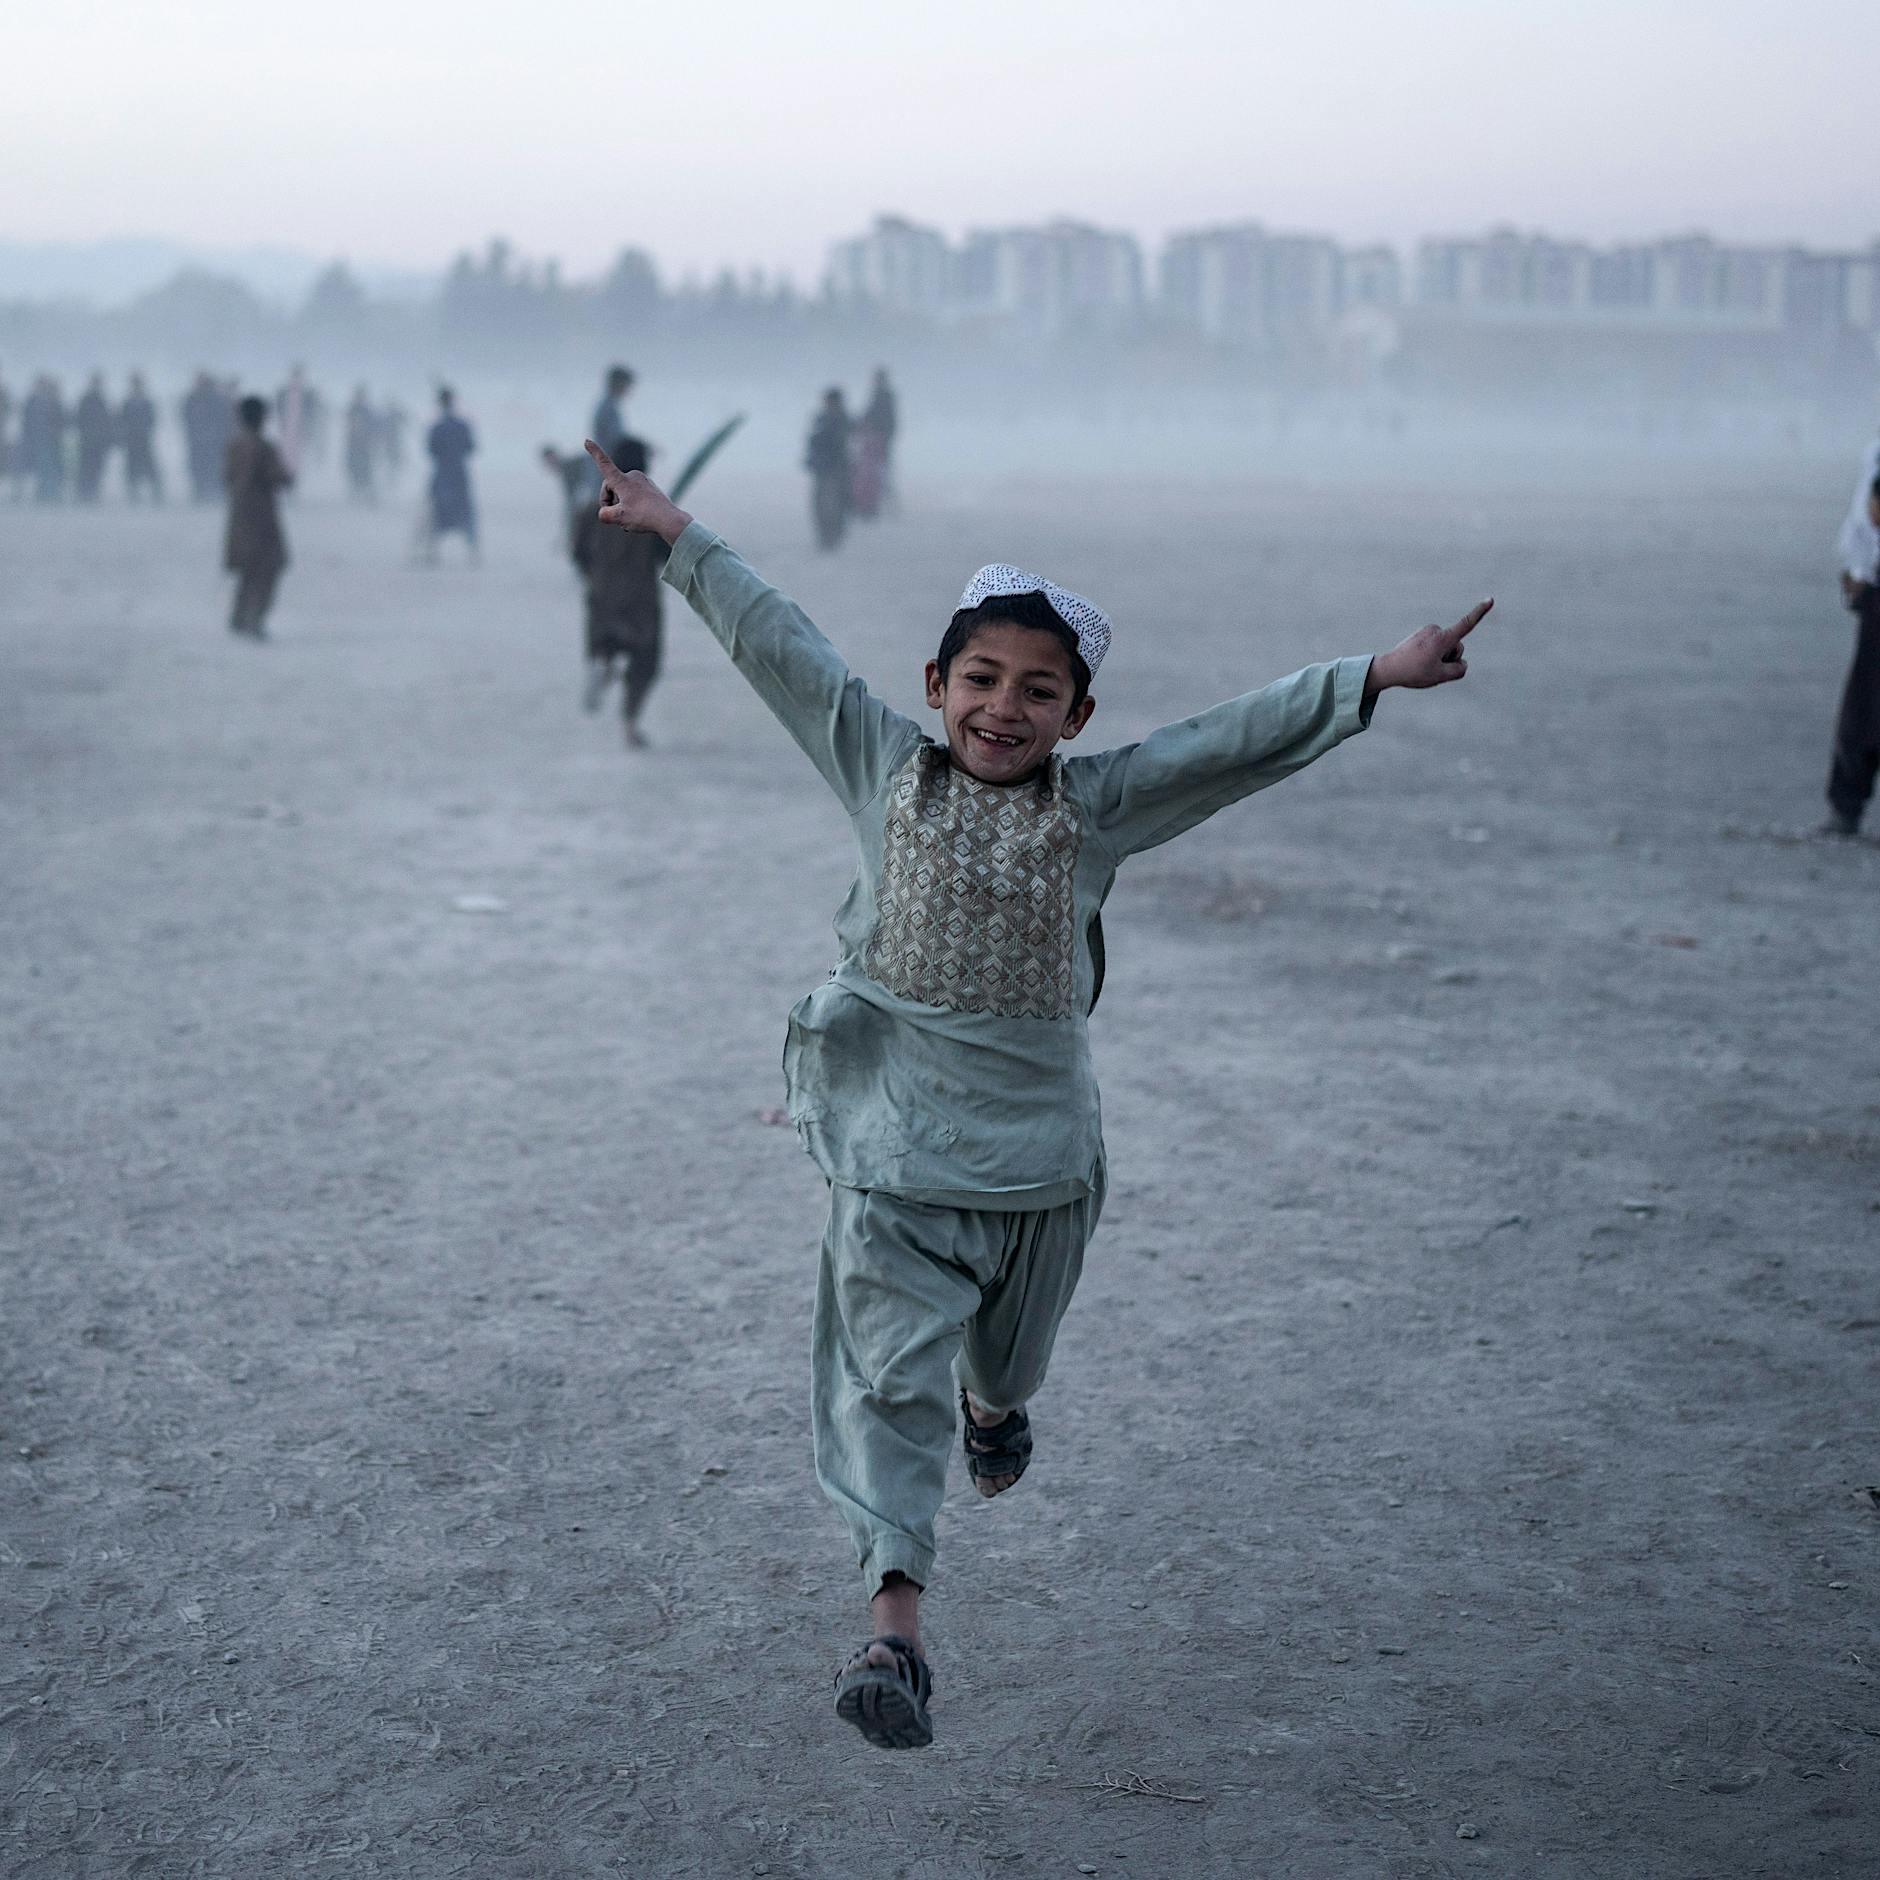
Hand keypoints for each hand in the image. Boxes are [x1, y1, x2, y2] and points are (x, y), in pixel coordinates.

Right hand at [584, 440, 691, 543]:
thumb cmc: (644, 517)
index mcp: (623, 480)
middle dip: (610, 503)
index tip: (587, 440)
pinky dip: (632, 507)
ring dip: (622, 507)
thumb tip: (605, 513)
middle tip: (618, 518)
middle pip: (611, 489)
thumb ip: (604, 515)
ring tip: (633, 519)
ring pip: (623, 494)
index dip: (594, 453)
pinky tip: (640, 517)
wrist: (670, 520)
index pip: (604, 464)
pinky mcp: (650, 489)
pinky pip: (634, 497)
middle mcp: (633, 476)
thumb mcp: (619, 518)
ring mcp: (643, 481)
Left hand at [1366, 598, 1492, 696]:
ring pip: (1446, 648)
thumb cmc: (1413, 672)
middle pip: (1456, 648)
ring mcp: (1428, 631)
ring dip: (1439, 658)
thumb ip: (1459, 670)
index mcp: (1442, 638)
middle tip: (1429, 667)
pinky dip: (1431, 654)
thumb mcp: (1440, 677)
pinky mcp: (1421, 635)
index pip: (1466, 624)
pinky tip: (1417, 660)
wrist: (1388, 668)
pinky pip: (1435, 646)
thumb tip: (1462, 664)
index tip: (1490, 599)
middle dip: (1449, 659)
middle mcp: (1436, 630)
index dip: (1480, 612)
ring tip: (1421, 664)